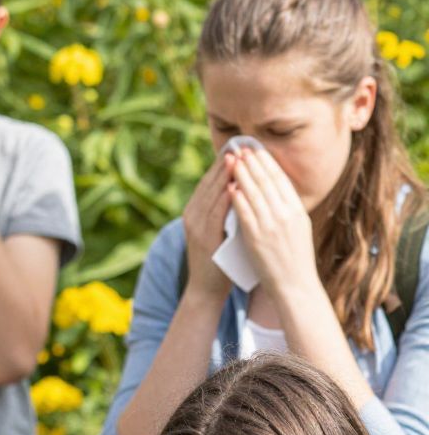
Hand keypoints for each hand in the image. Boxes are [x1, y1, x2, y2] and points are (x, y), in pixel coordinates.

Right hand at [181, 156, 235, 299]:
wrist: (207, 290)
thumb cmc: (220, 260)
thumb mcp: (220, 229)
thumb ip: (226, 210)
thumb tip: (242, 186)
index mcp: (196, 210)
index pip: (211, 180)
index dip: (224, 162)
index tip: (240, 145)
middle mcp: (192, 214)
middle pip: (209, 182)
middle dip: (225, 163)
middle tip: (240, 144)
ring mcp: (196, 226)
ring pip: (211, 194)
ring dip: (224, 176)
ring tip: (238, 157)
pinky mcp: (203, 238)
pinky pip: (215, 214)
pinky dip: (224, 199)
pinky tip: (235, 187)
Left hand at [226, 145, 317, 301]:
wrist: (294, 286)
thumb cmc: (295, 259)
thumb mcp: (299, 228)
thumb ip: (288, 208)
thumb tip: (277, 188)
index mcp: (298, 211)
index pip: (281, 180)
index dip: (267, 162)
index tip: (256, 149)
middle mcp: (287, 215)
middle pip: (267, 181)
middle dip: (252, 161)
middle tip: (241, 147)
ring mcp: (272, 226)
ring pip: (255, 193)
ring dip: (242, 174)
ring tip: (232, 160)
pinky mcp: (257, 238)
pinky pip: (245, 213)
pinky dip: (237, 197)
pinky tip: (229, 186)